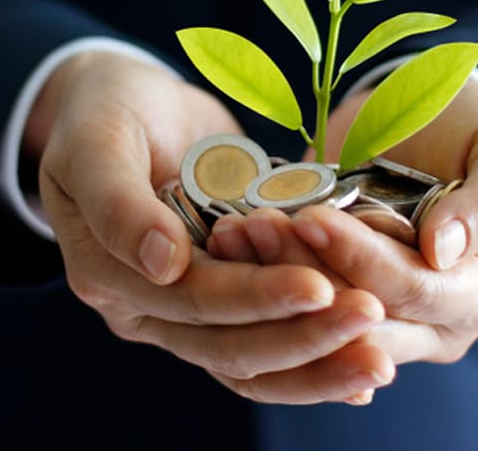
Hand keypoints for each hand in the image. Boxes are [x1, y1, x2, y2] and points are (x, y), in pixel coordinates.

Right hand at [29, 50, 393, 402]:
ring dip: (316, 359)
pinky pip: (267, 337)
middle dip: (303, 337)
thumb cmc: (106, 113)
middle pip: (229, 346)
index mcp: (107, 274)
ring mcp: (186, 306)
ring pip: (253, 358)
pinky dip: (312, 356)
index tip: (320, 286)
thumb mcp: (96, 142)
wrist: (127, 105)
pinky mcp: (223, 292)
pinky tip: (362, 373)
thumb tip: (162, 265)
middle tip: (370, 314)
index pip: (191, 302)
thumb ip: (118, 202)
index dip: (255, 299)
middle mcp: (146, 307)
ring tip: (380, 355)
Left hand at [211, 77, 477, 392]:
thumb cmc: (477, 129)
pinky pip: (297, 309)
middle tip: (255, 226)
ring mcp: (383, 319)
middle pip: (360, 318)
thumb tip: (445, 251)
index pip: (416, 292)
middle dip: (303, 273)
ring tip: (235, 231)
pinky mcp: (338, 303)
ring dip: (272, 281)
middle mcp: (437, 322)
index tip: (312, 216)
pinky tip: (231, 245)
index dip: (360, 258)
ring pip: (319, 323)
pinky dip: (261, 280)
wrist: (427, 121)